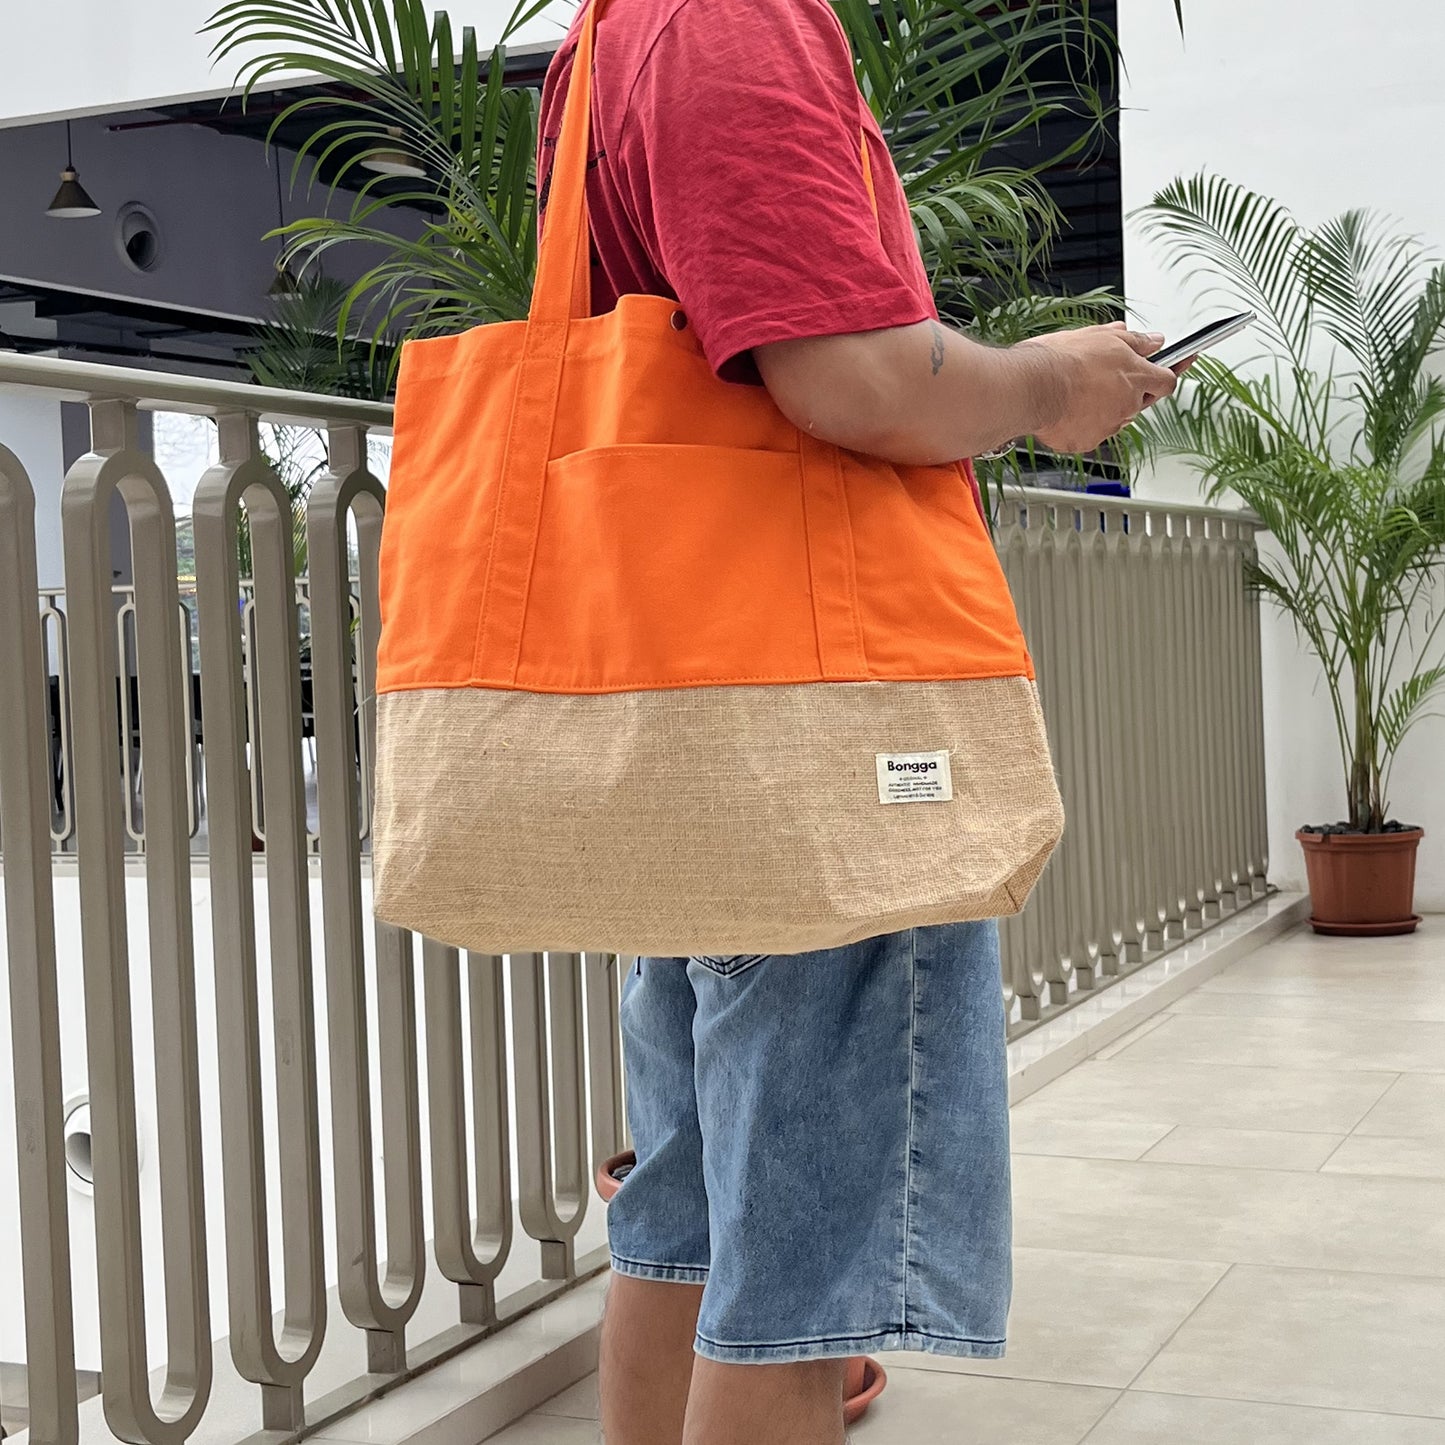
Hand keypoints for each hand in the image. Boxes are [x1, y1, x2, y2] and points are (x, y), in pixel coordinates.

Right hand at [1018, 321, 1178, 453]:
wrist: (1032, 386)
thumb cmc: (1060, 360)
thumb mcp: (1101, 336)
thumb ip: (1134, 341)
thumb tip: (1154, 340)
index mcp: (1136, 375)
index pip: (1167, 379)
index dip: (1170, 372)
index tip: (1178, 365)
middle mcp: (1128, 403)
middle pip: (1140, 400)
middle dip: (1128, 389)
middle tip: (1105, 377)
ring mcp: (1108, 425)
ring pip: (1114, 418)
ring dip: (1103, 407)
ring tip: (1077, 392)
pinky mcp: (1087, 441)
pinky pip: (1090, 433)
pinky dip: (1081, 424)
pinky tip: (1066, 409)